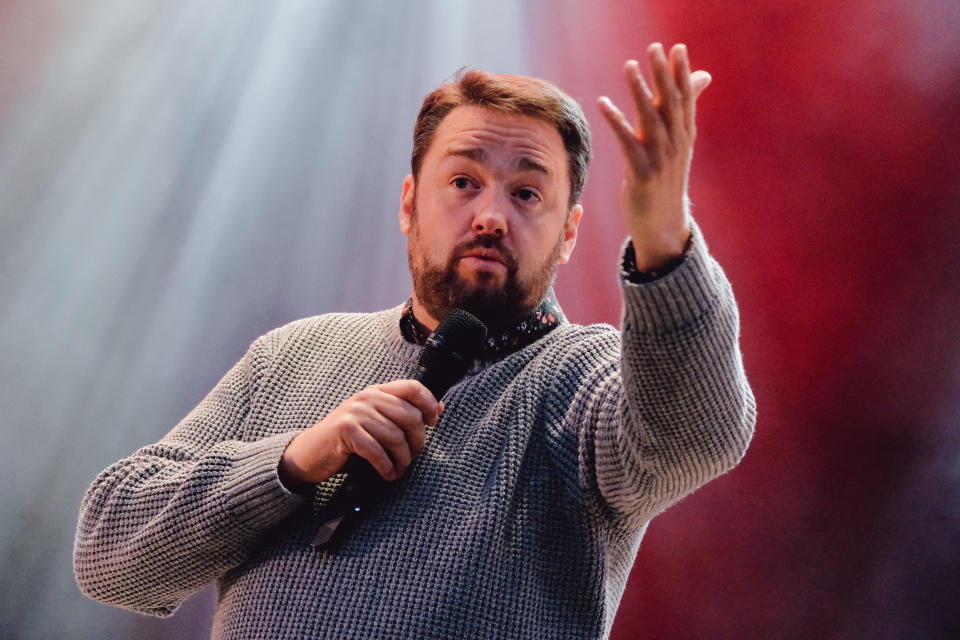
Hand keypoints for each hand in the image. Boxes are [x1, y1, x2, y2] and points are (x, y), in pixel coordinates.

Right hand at [278, 380, 441, 486]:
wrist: (309, 453)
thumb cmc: (348, 441)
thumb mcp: (376, 422)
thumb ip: (402, 414)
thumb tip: (439, 408)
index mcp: (377, 392)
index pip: (413, 388)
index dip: (428, 404)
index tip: (432, 423)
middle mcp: (367, 398)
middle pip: (410, 416)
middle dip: (417, 442)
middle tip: (411, 457)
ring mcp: (355, 412)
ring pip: (396, 437)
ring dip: (402, 460)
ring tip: (398, 470)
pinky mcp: (346, 430)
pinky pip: (377, 451)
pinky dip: (386, 467)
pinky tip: (387, 474)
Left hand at [598, 43, 710, 270]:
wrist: (663, 224)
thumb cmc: (666, 180)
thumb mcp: (679, 144)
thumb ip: (685, 110)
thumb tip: (703, 76)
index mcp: (685, 135)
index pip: (686, 98)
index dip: (682, 72)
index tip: (677, 47)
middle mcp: (676, 144)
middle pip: (671, 103)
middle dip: (663, 74)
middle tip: (655, 47)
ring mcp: (660, 159)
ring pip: (651, 119)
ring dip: (640, 91)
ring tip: (629, 66)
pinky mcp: (642, 174)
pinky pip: (627, 143)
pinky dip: (616, 121)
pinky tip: (604, 103)